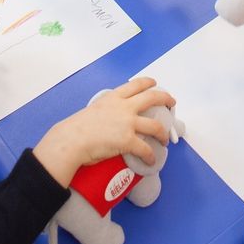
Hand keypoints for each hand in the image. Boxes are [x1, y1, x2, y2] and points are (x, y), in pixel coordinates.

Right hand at [34, 78, 175, 185]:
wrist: (72, 139)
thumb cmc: (76, 128)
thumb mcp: (94, 109)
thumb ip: (106, 110)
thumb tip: (110, 119)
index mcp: (114, 98)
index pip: (136, 84)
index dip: (148, 83)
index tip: (154, 83)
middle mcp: (124, 107)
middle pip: (152, 98)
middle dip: (166, 99)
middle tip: (171, 104)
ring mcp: (127, 123)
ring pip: (155, 126)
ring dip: (163, 134)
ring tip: (165, 139)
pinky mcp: (128, 140)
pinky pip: (145, 149)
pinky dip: (150, 156)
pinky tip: (151, 160)